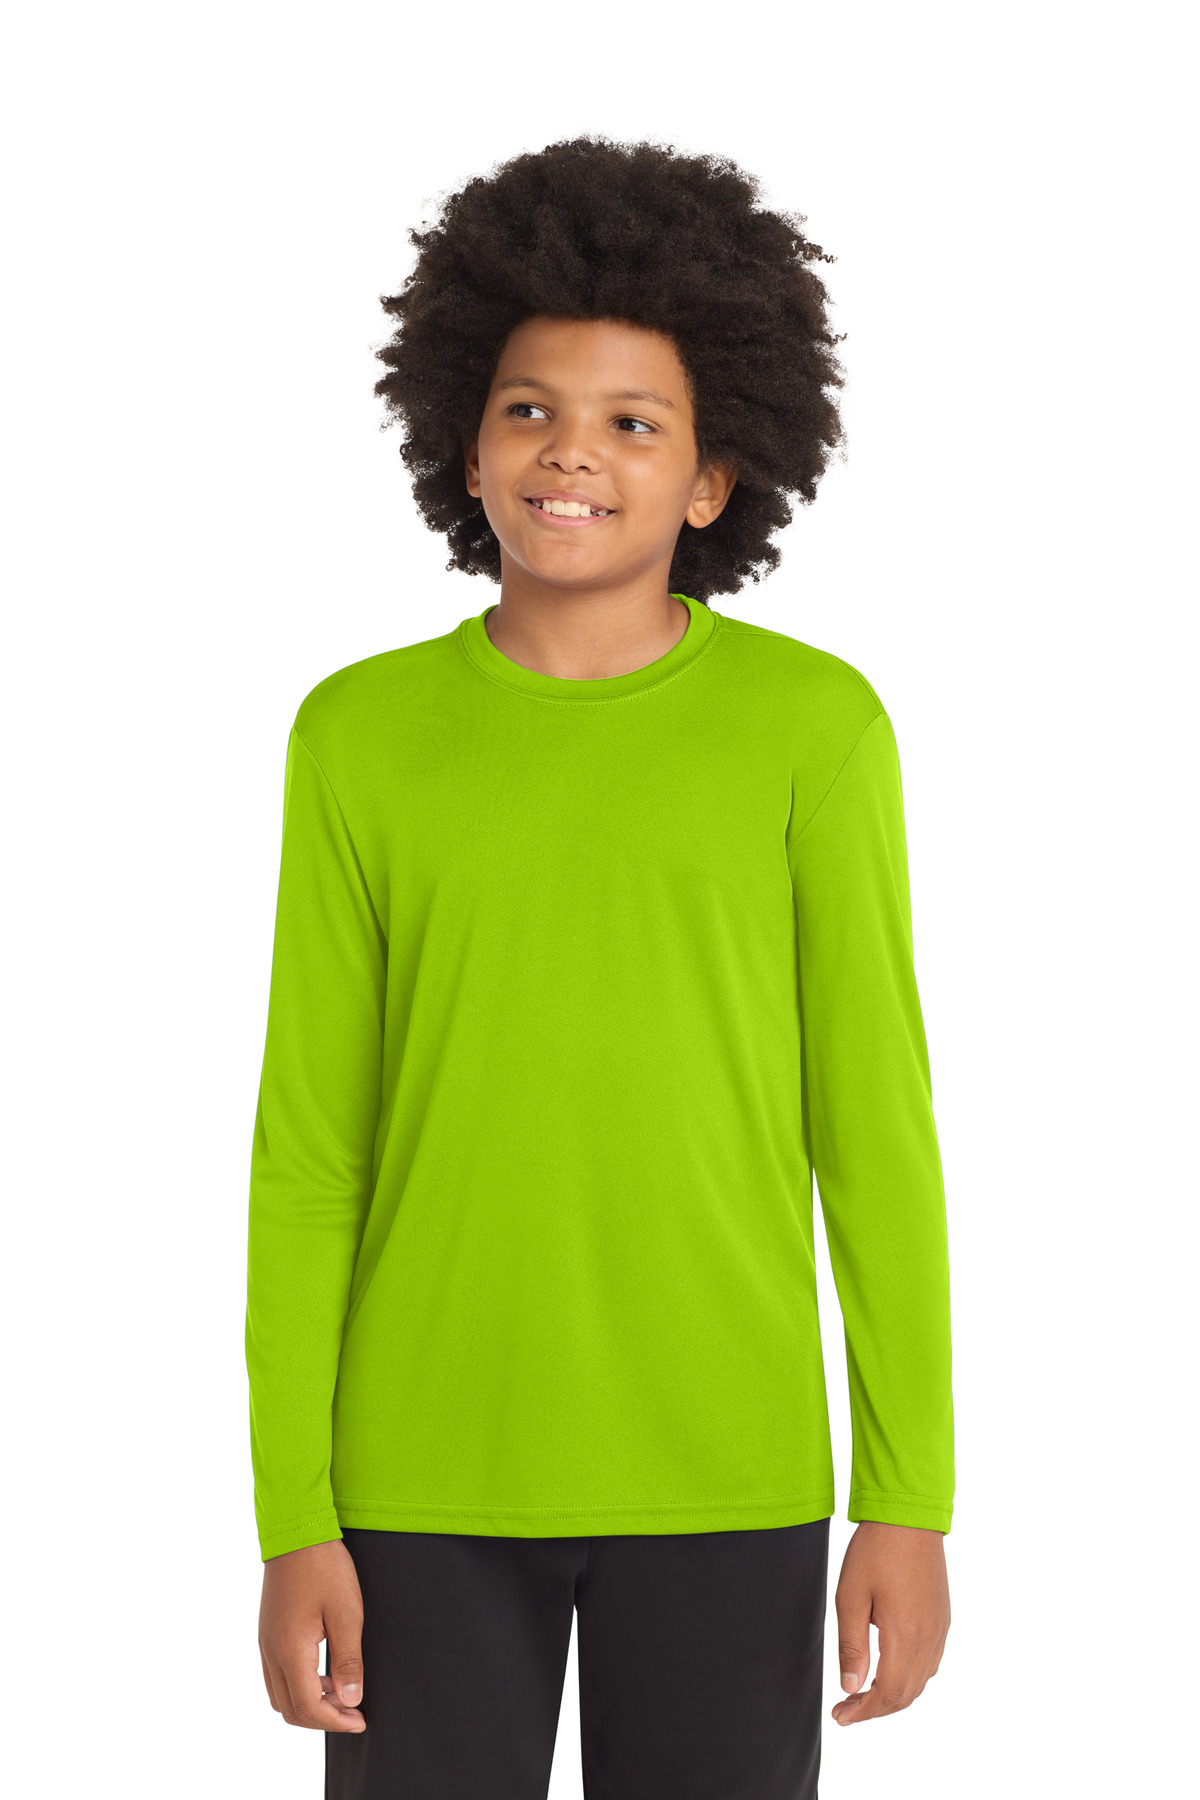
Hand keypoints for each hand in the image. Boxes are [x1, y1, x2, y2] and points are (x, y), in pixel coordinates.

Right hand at [258, 1538, 366, 1732]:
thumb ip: (348, 1660)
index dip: (335, 1722)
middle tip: (352, 1713)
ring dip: (308, 1704)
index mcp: (290, 1651)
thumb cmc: (324, 1567)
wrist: (296, 1530)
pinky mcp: (266, 1632)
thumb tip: (350, 1700)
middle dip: (321, 1719)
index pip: (308, 1707)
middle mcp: (271, 1652)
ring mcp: (265, 1643)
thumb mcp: (347, 1612)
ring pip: (280, 1696)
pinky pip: (276, 1675)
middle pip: (289, 1710)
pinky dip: (298, 1685)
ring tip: (340, 1693)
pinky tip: (322, 1671)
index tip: (360, 1721)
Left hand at [831, 1520, 949, 1725]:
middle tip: (847, 1708)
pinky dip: (910, 1677)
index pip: (889, 1694)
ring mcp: (939, 1628)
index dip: (864, 1712)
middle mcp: (929, 1637)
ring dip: (894, 1695)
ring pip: (921, 1681)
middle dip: (876, 1709)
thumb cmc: (876, 1550)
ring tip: (864, 1692)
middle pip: (907, 1694)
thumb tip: (850, 1686)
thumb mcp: (851, 1596)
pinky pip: (930, 1662)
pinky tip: (889, 1669)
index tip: (841, 1715)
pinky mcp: (943, 1618)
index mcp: (905, 1635)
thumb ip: (852, 1646)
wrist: (909, 1516)